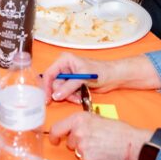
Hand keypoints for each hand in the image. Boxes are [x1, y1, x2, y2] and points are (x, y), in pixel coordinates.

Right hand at [42, 53, 160, 100]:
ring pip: (60, 91)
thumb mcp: (83, 78)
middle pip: (55, 84)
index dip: (47, 87)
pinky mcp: (73, 84)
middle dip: (63, 93)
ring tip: (80, 96)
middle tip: (73, 98)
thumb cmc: (101, 71)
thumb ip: (69, 87)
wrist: (113, 77)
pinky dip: (73, 97)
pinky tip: (81, 96)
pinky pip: (67, 94)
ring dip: (69, 96)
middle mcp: (64, 67)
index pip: (49, 74)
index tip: (47, 98)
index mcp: (64, 60)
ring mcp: (68, 76)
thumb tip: (55, 95)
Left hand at [49, 113, 151, 159]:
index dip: (54, 136)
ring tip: (99, 145)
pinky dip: (91, 158)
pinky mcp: (88, 159)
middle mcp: (78, 132)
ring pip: (77, 151)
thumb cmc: (117, 129)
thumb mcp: (96, 117)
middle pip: (69, 142)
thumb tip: (73, 127)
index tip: (54, 139)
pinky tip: (101, 152)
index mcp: (78, 119)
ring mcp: (82, 147)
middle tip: (92, 140)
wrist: (128, 142)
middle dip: (77, 143)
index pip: (56, 129)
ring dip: (85, 150)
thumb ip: (81, 122)